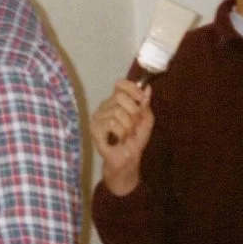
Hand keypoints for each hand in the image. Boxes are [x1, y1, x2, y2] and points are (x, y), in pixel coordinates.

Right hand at [92, 80, 151, 195]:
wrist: (128, 159)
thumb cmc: (135, 139)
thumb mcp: (146, 120)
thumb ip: (145, 104)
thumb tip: (147, 87)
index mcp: (116, 101)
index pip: (120, 84)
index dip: (133, 89)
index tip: (142, 99)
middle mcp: (105, 106)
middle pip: (119, 97)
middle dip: (133, 112)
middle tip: (135, 125)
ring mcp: (98, 116)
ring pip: (117, 112)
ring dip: (128, 126)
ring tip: (127, 135)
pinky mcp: (94, 128)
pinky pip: (111, 123)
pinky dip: (121, 133)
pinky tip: (119, 139)